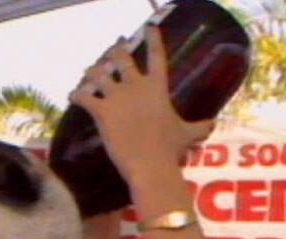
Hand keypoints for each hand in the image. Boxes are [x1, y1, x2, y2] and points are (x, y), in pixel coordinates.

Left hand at [70, 26, 215, 187]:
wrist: (150, 164)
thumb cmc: (170, 148)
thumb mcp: (188, 134)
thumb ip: (200, 126)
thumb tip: (214, 124)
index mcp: (157, 86)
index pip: (156, 54)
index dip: (153, 38)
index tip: (149, 27)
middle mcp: (135, 85)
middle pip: (120, 57)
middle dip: (115, 50)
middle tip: (113, 48)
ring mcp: (116, 96)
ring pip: (97, 73)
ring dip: (92, 70)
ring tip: (88, 71)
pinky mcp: (101, 111)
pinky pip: (83, 97)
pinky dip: (76, 95)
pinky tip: (72, 96)